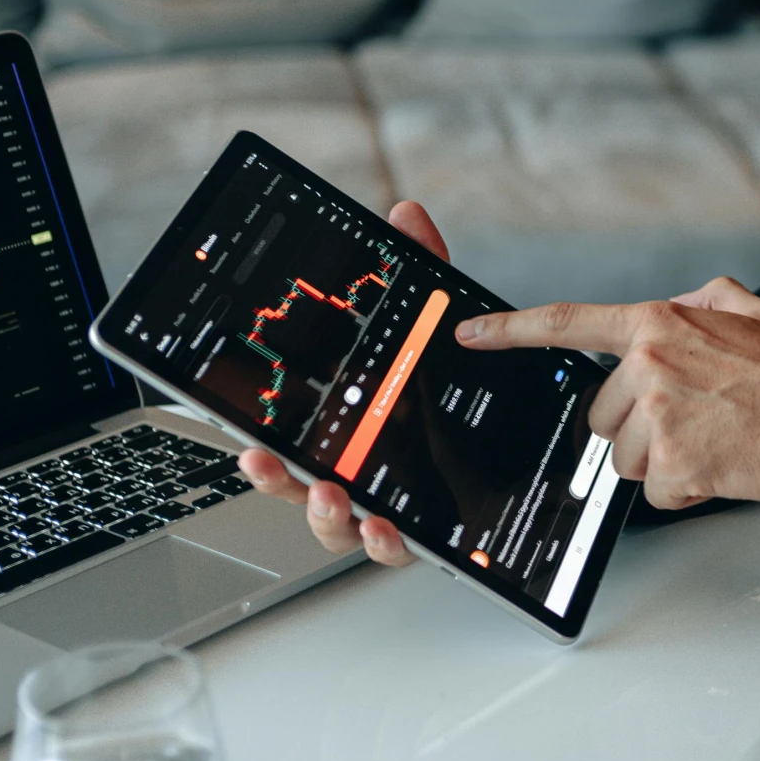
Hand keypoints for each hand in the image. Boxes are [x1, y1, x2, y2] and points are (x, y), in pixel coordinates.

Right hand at [233, 200, 450, 567]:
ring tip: (332, 496)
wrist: (515, 428)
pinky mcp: (425, 527)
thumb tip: (406, 214)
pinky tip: (386, 527)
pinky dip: (385, 541)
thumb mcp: (436, 321)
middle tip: (267, 463)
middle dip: (277, 480)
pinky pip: (397, 545)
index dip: (262, 445)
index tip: (244, 441)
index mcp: (343, 423)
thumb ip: (420, 269)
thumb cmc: (448, 378)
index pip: (289, 437)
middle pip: (298, 486)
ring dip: (325, 516)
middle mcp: (356, 468)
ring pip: (338, 526)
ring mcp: (387, 501)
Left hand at [455, 278, 759, 510]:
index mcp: (658, 324)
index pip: (569, 323)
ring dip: (665, 462)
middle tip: (692, 422)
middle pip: (605, 416)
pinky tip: (720, 466)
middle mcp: (649, 365)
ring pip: (628, 458)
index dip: (511, 329)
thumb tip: (680, 307)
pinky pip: (658, 491)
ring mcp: (658, 414)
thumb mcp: (748, 309)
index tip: (470, 333)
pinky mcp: (673, 461)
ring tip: (713, 443)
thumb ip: (702, 302)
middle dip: (640, 428)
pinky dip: (687, 489)